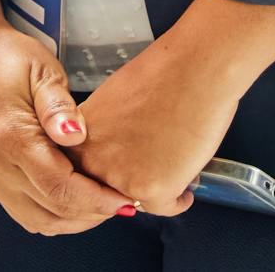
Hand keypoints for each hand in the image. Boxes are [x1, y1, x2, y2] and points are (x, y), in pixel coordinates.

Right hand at [0, 0, 139, 235]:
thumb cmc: (9, 59)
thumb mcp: (41, 70)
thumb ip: (59, 106)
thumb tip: (76, 137)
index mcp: (11, 139)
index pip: (60, 188)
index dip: (97, 200)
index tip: (126, 198)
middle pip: (52, 212)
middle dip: (93, 214)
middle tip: (124, 202)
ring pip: (40, 222)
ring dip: (76, 220)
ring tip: (105, 204)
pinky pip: (27, 214)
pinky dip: (56, 216)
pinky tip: (78, 201)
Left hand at [63, 35, 239, 216]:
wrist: (195, 68)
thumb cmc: (164, 73)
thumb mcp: (116, 101)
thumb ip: (108, 132)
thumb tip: (120, 150)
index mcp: (79, 136)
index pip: (85, 173)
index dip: (108, 174)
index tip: (126, 173)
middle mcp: (92, 160)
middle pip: (108, 191)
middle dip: (130, 184)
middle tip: (151, 173)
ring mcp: (120, 178)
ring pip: (138, 199)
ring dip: (155, 189)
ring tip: (173, 170)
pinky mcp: (151, 190)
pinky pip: (166, 207)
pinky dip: (179, 199)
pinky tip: (185, 188)